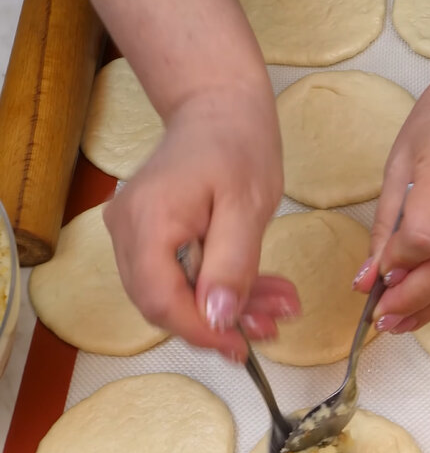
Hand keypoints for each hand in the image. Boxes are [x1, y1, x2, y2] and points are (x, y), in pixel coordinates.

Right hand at [103, 86, 299, 359]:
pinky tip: (262, 290)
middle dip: (221, 321)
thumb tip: (217, 318)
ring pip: (176, 292)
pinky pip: (180, 274)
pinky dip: (221, 286)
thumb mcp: (248, 206)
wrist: (219, 106)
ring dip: (228, 306)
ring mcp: (134, 234)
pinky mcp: (150, 235)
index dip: (202, 331)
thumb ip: (232, 264)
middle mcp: (127, 231)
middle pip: (165, 302)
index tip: (243, 346)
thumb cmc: (237, 143)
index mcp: (146, 222)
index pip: (161, 300)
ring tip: (279, 306)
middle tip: (274, 324)